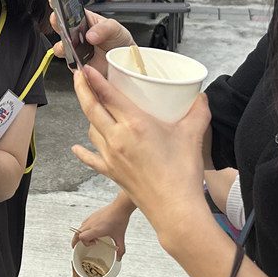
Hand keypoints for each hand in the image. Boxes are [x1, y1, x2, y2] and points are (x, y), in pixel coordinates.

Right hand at [50, 10, 133, 75]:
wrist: (125, 61)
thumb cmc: (119, 40)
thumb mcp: (114, 28)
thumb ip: (104, 28)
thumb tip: (90, 35)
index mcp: (83, 20)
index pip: (68, 10)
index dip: (59, 4)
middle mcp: (76, 34)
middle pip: (59, 26)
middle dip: (56, 22)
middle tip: (59, 20)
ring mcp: (74, 50)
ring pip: (60, 47)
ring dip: (62, 46)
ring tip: (70, 45)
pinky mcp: (77, 65)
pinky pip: (70, 65)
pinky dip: (73, 63)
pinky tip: (81, 61)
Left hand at [71, 66, 209, 222]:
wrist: (175, 209)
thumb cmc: (183, 173)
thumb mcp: (193, 134)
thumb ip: (198, 110)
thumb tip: (201, 96)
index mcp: (135, 124)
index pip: (108, 95)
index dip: (94, 79)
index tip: (86, 67)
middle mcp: (117, 138)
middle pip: (92, 108)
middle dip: (82, 89)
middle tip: (78, 75)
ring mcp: (111, 156)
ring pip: (91, 129)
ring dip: (88, 114)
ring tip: (90, 104)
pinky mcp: (111, 172)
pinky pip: (91, 158)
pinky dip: (83, 151)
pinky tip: (76, 147)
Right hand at [72, 200, 132, 260]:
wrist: (120, 206)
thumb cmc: (119, 219)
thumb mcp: (120, 237)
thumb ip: (120, 249)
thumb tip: (119, 258)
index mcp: (96, 229)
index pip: (81, 237)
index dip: (85, 243)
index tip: (94, 244)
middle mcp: (91, 223)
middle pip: (76, 233)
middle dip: (76, 241)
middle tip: (77, 246)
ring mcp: (91, 218)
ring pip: (80, 228)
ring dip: (81, 234)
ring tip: (87, 238)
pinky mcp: (93, 215)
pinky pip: (84, 223)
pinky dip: (85, 228)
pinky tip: (92, 230)